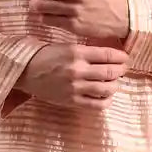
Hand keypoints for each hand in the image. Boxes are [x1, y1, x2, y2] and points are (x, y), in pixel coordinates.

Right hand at [15, 42, 129, 108]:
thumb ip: (87, 52)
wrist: (26, 71)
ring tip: (114, 82)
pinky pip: (97, 104)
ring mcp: (75, 87)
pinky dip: (106, 100)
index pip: (108, 55)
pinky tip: (105, 96)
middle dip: (121, 70)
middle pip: (111, 72)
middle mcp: (77, 70)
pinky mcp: (71, 101)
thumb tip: (111, 56)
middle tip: (123, 69)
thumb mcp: (67, 47)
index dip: (121, 57)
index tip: (125, 58)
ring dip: (115, 85)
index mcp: (77, 53)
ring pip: (107, 89)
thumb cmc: (48, 56)